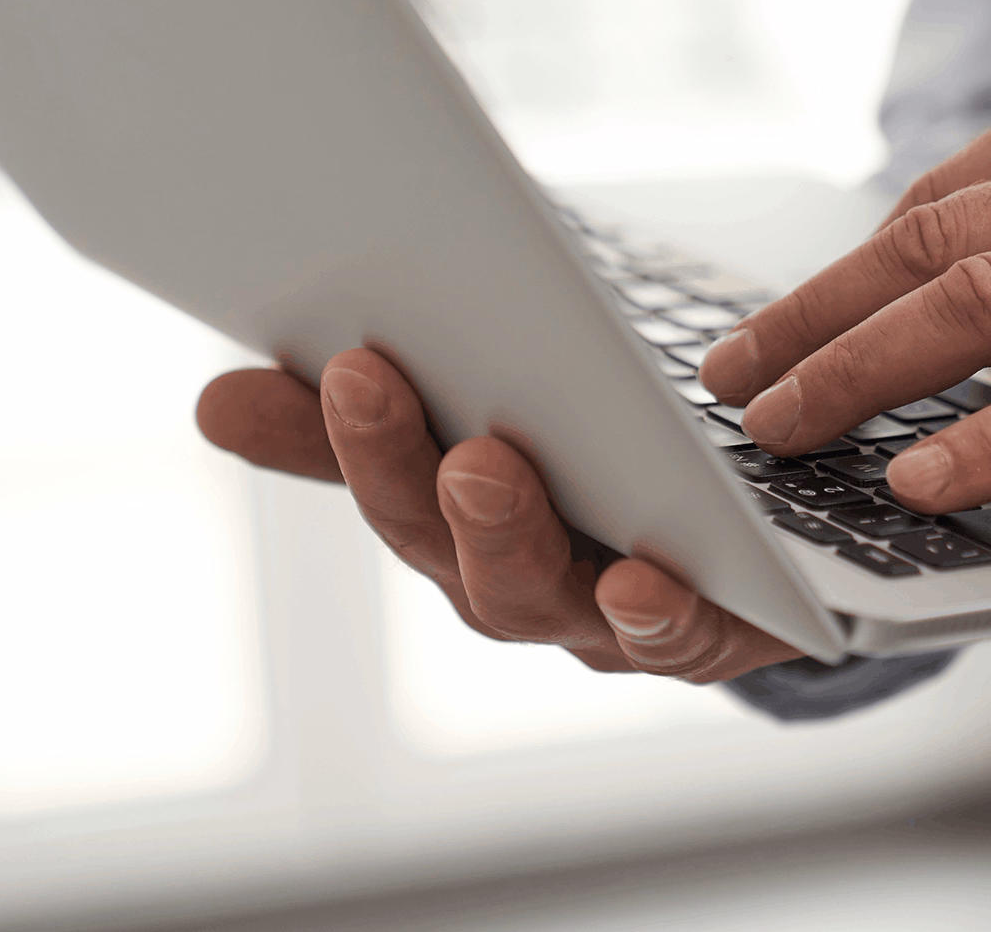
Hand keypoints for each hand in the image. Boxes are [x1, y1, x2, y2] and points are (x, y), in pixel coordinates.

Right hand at [195, 349, 798, 680]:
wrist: (772, 558)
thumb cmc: (612, 472)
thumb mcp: (500, 416)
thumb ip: (380, 414)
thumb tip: (218, 397)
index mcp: (451, 516)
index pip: (368, 470)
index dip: (315, 426)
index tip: (291, 349)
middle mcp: (508, 578)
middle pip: (431, 538)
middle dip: (391, 458)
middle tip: (363, 376)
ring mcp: (596, 618)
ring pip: (530, 596)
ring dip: (498, 533)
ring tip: (481, 465)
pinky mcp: (700, 636)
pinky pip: (670, 642)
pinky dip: (649, 617)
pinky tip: (640, 581)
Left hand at [698, 61, 990, 513]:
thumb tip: (979, 266)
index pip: (939, 197)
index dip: (844, 271)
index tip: (779, 322)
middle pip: (926, 243)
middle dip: (810, 318)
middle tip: (732, 380)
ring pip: (975, 303)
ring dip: (857, 371)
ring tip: (782, 429)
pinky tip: (922, 478)